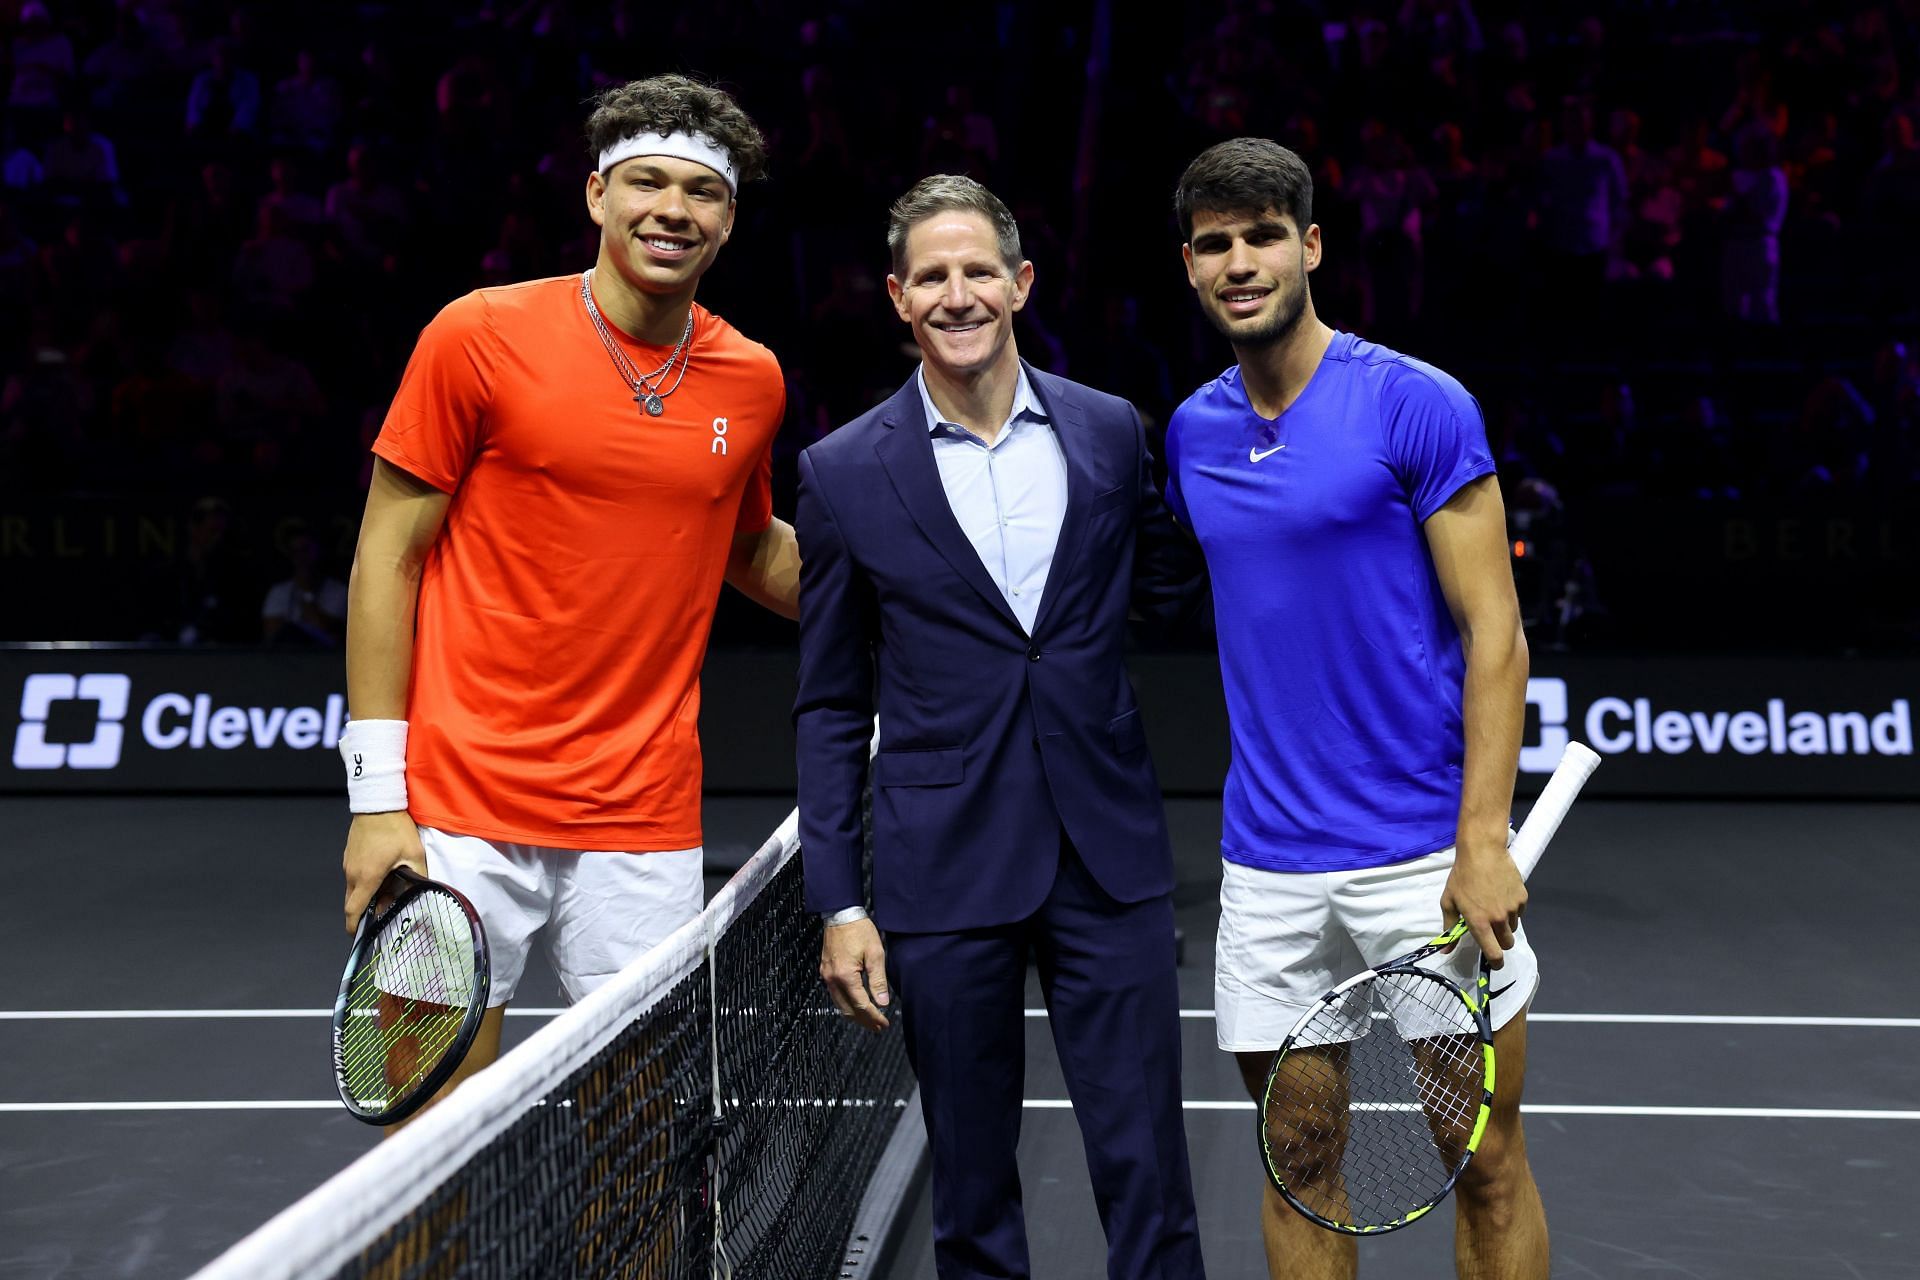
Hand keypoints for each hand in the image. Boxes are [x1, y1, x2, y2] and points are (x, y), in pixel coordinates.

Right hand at [342, 810, 425, 932]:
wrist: (378, 803)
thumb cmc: (395, 828)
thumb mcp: (414, 854)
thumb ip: (417, 877)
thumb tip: (422, 893)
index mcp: (367, 877)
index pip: (353, 910)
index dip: (354, 926)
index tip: (359, 935)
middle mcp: (353, 873)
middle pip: (352, 903)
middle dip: (364, 912)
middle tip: (383, 912)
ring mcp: (349, 864)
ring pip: (353, 889)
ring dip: (366, 896)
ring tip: (388, 891)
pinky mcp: (349, 855)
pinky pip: (354, 876)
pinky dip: (364, 883)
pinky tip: (382, 875)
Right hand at [819, 917, 890, 1030]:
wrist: (840, 914)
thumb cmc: (859, 930)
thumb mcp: (875, 954)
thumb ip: (878, 980)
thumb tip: (883, 1003)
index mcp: (845, 976)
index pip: (861, 1005)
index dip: (874, 1017)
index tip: (885, 1024)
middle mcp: (832, 979)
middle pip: (848, 1010)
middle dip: (865, 1021)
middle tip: (879, 1028)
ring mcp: (826, 976)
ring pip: (840, 1005)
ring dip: (855, 1015)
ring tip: (870, 1021)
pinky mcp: (825, 971)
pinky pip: (835, 995)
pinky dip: (846, 1004)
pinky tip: (856, 1006)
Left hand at [1439, 834, 1526, 968]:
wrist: (1482, 851)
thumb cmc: (1461, 876)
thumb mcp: (1449, 902)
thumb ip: (1449, 928)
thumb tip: (1446, 950)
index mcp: (1479, 923)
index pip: (1494, 953)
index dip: (1495, 963)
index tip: (1493, 963)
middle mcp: (1498, 919)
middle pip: (1507, 944)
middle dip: (1500, 942)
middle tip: (1490, 930)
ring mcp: (1513, 908)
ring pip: (1513, 928)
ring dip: (1505, 925)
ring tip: (1494, 907)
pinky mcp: (1523, 897)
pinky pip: (1519, 912)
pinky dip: (1512, 910)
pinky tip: (1501, 896)